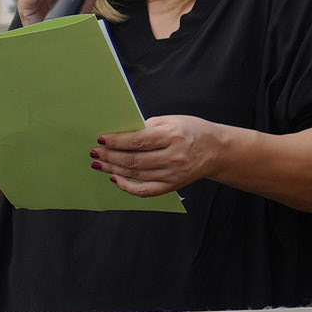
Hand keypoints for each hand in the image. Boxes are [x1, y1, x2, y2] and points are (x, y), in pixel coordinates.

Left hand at [92, 116, 233, 197]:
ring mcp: (173, 174)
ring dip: (113, 169)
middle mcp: (173, 157)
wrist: (216, 150)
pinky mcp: (172, 186)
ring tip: (99, 163)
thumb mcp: (172, 120)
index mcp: (172, 136)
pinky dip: (127, 186)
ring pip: (136, 174)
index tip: (101, 139)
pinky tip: (115, 178)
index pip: (137, 140)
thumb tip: (119, 133)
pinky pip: (145, 191)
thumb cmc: (192, 131)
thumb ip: (147, 126)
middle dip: (110, 156)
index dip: (116, 141)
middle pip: (133, 160)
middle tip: (95, 152)